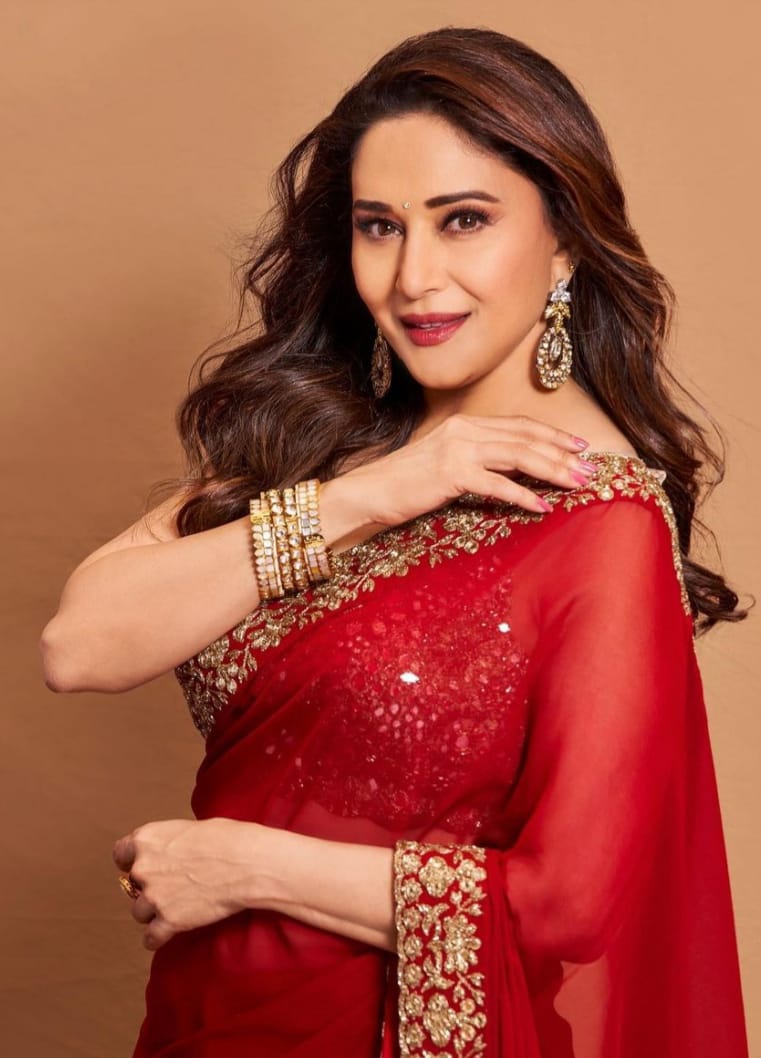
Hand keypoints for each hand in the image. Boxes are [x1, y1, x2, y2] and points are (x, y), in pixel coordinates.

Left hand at [113, 818, 261, 949]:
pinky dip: (157, 937)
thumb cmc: (227, 839)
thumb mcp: (190, 828)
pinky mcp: (169, 921)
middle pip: (131, 885)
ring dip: (153, 911)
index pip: (120, 853)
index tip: (140, 866)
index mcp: (147, 839)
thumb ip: (169, 843)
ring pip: (139, 912)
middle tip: (170, 886)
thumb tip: (170, 852)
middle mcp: (144, 867)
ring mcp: (154, 896)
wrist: (247, 863)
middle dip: (147, 887)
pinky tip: (166, 934)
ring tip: (175, 907)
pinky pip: (150, 938)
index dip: (130, 861)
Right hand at [337, 413, 595, 526]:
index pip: (520, 426)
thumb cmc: (407, 485)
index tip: (580, 446)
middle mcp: (465, 429)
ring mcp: (458, 449)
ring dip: (553, 469)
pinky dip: (523, 496)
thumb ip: (479, 462)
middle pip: (526, 438)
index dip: (553, 435)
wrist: (369, 493)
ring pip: (519, 456)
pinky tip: (542, 507)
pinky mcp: (451, 473)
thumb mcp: (447, 465)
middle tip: (591, 468)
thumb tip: (514, 474)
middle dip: (562, 452)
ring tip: (577, 483)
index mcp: (466, 424)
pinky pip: (498, 485)